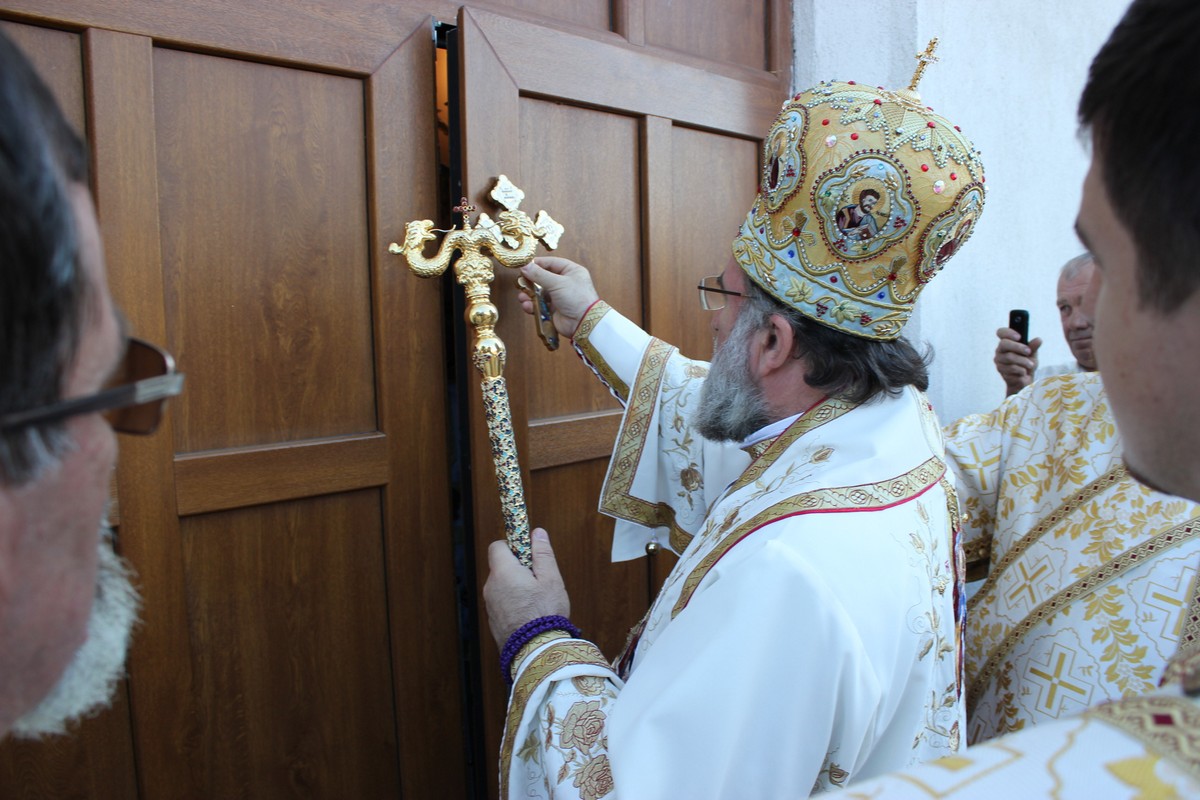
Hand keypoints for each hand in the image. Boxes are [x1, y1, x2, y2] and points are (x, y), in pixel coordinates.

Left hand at [483, 528, 569, 648]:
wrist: (535, 651)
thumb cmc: (545, 612)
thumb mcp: (550, 578)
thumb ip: (542, 553)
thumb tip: (537, 533)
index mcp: (503, 572)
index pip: (497, 546)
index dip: (512, 546)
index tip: (528, 553)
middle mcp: (491, 587)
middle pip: (500, 567)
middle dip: (517, 569)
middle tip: (538, 580)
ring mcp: (490, 605)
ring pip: (502, 587)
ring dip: (515, 587)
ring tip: (536, 601)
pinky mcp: (493, 621)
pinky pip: (502, 603)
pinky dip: (512, 603)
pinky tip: (529, 614)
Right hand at [516, 257, 599, 338]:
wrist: (583, 323)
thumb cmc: (577, 298)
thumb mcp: (557, 282)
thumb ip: (539, 274)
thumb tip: (525, 266)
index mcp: (571, 271)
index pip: (551, 263)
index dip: (537, 264)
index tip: (524, 265)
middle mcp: (565, 283)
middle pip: (543, 278)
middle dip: (531, 281)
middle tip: (520, 282)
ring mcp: (559, 296)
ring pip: (539, 292)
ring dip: (529, 294)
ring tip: (522, 296)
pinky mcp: (553, 309)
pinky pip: (539, 305)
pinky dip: (532, 305)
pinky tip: (527, 305)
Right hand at [994, 327, 1041, 395]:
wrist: (1025, 381)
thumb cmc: (1027, 364)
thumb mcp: (1032, 354)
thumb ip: (1034, 347)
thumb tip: (1038, 340)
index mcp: (1007, 343)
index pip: (1001, 332)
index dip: (1008, 333)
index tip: (1019, 337)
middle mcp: (1000, 351)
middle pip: (1004, 344)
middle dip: (1018, 347)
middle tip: (1029, 351)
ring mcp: (999, 361)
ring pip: (1009, 357)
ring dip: (1023, 361)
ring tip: (1030, 365)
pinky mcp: (1001, 371)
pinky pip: (1012, 368)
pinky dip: (1021, 370)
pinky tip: (1023, 373)